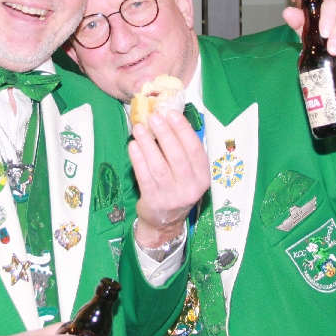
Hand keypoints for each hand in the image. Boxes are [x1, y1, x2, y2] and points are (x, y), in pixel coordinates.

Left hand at [129, 110, 210, 246]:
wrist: (165, 221)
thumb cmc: (177, 187)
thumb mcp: (188, 173)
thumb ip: (182, 150)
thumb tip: (168, 119)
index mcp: (202, 177)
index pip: (195, 151)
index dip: (184, 131)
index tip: (172, 114)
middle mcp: (190, 187)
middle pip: (177, 157)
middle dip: (165, 134)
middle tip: (154, 116)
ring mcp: (171, 196)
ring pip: (159, 166)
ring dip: (148, 144)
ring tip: (139, 128)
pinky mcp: (153, 201)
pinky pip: (144, 177)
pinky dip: (138, 159)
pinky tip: (133, 145)